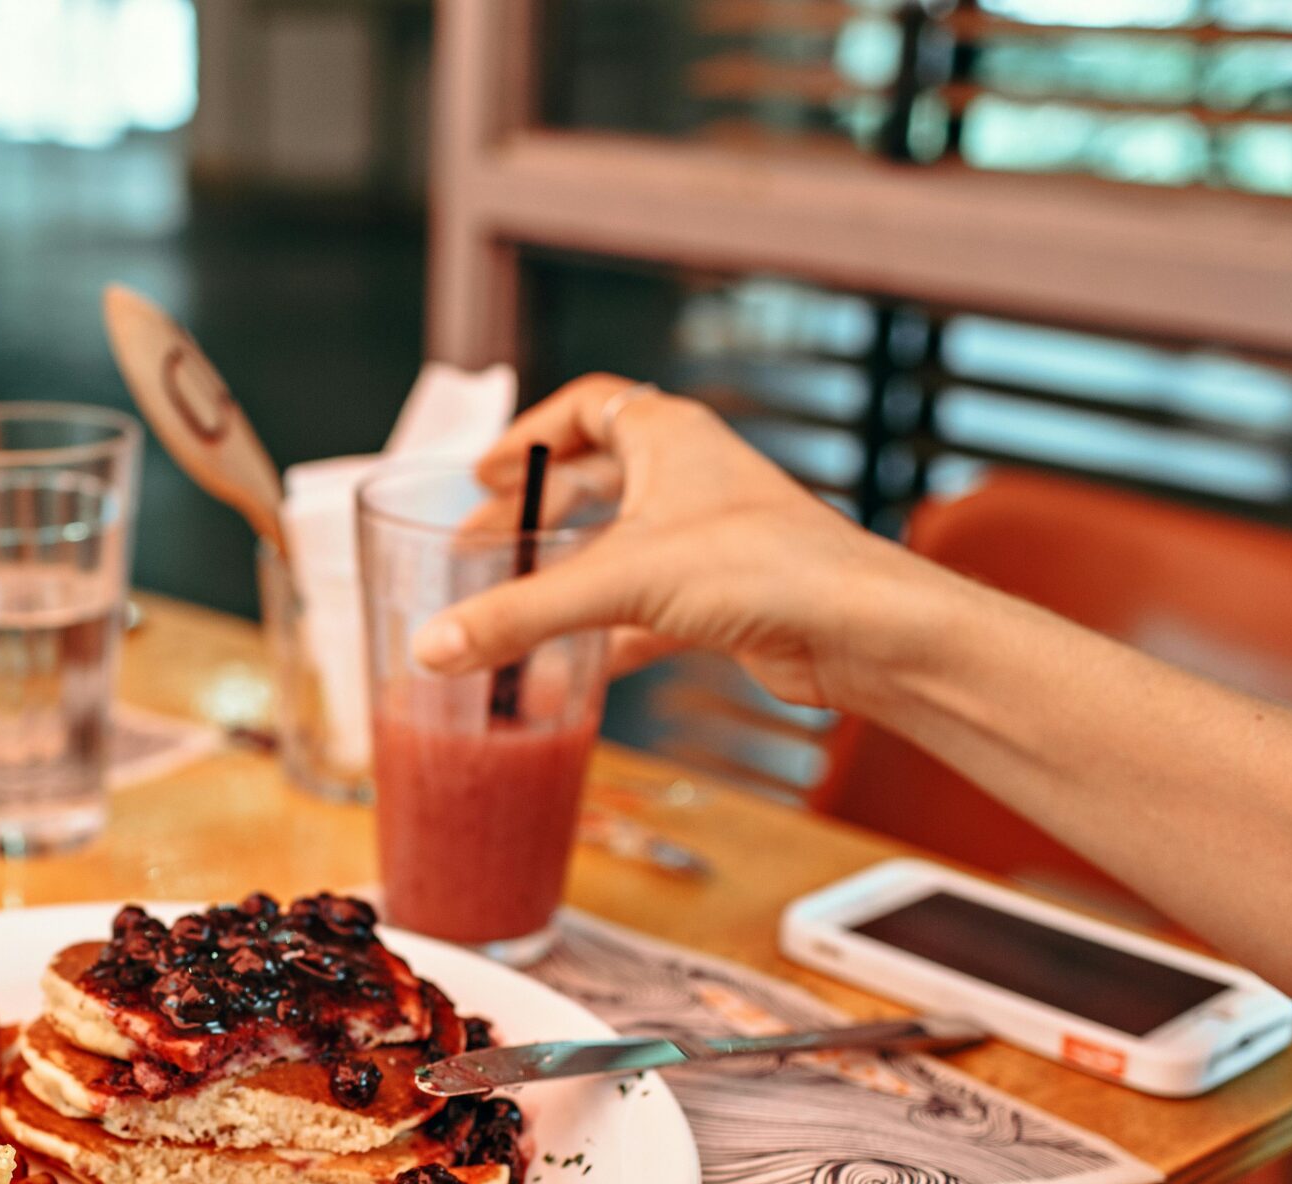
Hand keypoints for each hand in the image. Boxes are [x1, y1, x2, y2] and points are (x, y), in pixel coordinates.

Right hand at [417, 374, 984, 715]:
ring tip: (511, 605)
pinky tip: (571, 668)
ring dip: (565, 578)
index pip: (588, 407)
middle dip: (534, 516)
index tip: (487, 471)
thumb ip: (519, 615)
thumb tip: (432, 647)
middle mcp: (690, 479)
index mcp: (668, 437)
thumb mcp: (620, 582)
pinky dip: (603, 634)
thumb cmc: (766, 567)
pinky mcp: (723, 600)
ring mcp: (709, 540)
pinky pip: (644, 610)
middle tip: (480, 548)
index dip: (533, 436)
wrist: (860, 630)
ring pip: (619, 550)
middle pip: (594, 483)